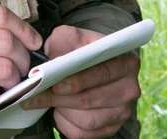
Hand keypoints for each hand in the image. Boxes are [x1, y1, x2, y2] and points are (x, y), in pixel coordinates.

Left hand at [20, 25, 140, 138]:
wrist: (88, 62)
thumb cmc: (79, 48)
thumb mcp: (70, 37)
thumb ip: (62, 46)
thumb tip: (50, 65)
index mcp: (125, 62)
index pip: (101, 73)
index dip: (78, 81)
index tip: (56, 84)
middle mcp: (129, 88)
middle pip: (92, 99)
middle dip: (61, 98)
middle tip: (37, 94)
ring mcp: (122, 111)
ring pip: (87, 120)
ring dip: (62, 111)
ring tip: (47, 99)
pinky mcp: (111, 127)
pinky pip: (84, 133)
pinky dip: (65, 124)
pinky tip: (58, 110)